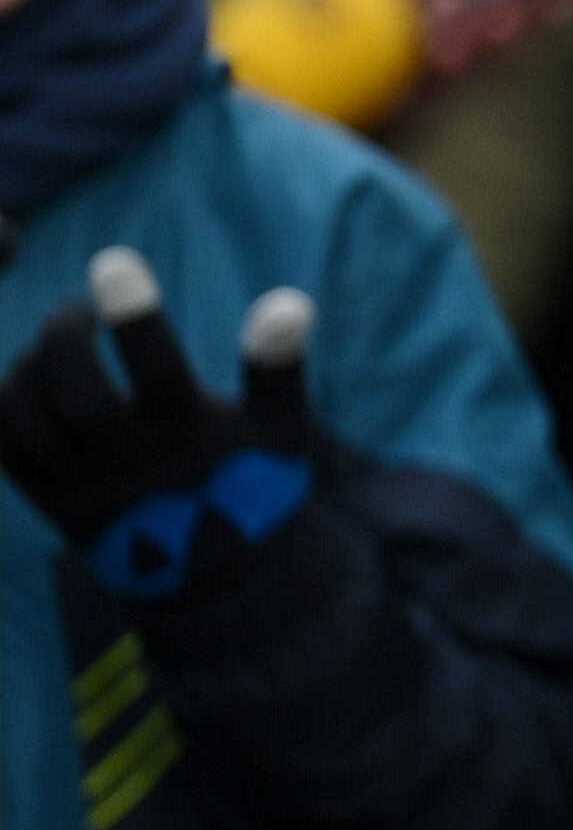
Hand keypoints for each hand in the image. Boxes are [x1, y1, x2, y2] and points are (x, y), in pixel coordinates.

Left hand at [0, 251, 319, 598]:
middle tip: (78, 310)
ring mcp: (82, 487)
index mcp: (192, 443)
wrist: (203, 568)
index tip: (114, 261)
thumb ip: (277, 367)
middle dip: (66, 338)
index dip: (136, 316)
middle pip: (80, 399)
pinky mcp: (46, 497)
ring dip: (35, 365)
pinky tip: (38, 376)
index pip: (159, 374)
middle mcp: (132, 468)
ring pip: (33, 417)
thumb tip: (288, 302)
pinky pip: (7, 440)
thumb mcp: (282, 430)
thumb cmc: (246, 480)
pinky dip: (13, 397)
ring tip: (59, 343)